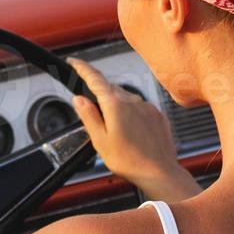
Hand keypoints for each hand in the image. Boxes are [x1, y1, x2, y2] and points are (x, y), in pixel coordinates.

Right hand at [66, 58, 199, 201]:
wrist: (160, 172)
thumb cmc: (129, 161)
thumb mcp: (100, 141)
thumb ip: (89, 116)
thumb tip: (79, 98)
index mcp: (115, 105)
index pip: (95, 79)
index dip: (82, 68)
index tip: (74, 62)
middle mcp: (133, 101)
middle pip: (110, 89)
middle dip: (99, 94)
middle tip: (94, 114)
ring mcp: (147, 106)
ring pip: (125, 98)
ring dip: (116, 106)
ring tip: (115, 131)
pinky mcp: (157, 114)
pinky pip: (139, 107)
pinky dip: (130, 113)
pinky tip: (131, 132)